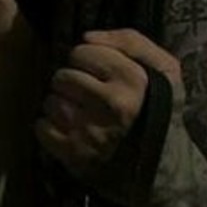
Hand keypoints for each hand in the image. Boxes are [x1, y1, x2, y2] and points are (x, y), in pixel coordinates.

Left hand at [35, 28, 183, 192]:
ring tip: (80, 113)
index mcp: (133, 80)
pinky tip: (70, 130)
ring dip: (60, 106)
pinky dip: (50, 128)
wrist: (164, 168)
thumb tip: (86, 37)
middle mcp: (111, 104)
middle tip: (87, 95)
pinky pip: (42, 127)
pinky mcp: (75, 154)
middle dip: (71, 83)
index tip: (98, 74)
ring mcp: (91, 131)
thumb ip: (130, 41)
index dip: (87, 60)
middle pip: (62, 76)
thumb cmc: (162, 112)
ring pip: (50, 101)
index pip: (81, 52)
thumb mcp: (165, 69)